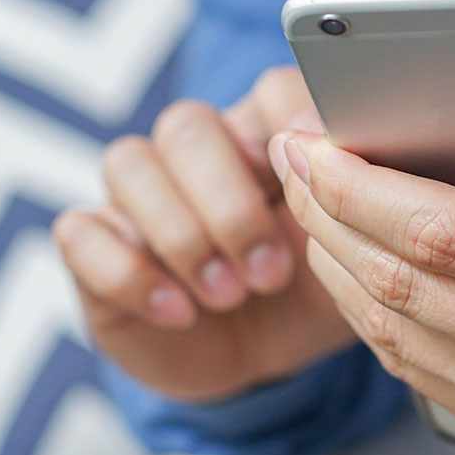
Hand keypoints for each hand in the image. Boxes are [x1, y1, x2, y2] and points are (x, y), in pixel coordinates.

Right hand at [56, 67, 356, 401]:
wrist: (260, 364)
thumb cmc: (309, 294)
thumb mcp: (354, 256)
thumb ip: (362, 207)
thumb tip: (374, 171)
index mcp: (266, 136)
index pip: (267, 90)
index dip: (289, 119)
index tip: (314, 170)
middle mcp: (196, 152)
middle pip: (188, 126)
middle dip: (229, 204)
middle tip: (268, 272)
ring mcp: (137, 196)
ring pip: (129, 164)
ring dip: (182, 235)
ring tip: (227, 296)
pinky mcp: (94, 245)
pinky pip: (80, 231)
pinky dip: (129, 272)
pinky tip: (177, 311)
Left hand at [271, 57, 454, 454]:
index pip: (445, 230)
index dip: (358, 186)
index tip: (310, 140)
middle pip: (402, 282)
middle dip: (326, 214)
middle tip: (288, 159)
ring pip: (399, 336)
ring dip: (335, 267)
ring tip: (306, 205)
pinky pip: (424, 376)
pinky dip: (376, 319)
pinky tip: (355, 269)